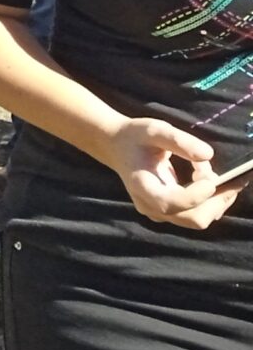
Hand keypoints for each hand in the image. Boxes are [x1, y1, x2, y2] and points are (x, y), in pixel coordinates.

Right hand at [106, 117, 237, 228]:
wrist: (118, 146)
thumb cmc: (135, 137)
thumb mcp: (154, 130)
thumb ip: (179, 140)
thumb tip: (208, 155)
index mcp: (142, 186)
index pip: (170, 203)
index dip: (195, 195)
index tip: (210, 176)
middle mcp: (150, 206)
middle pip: (193, 218)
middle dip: (217, 200)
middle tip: (232, 178)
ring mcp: (160, 212)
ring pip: (199, 219)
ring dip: (218, 200)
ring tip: (219, 175)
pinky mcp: (170, 212)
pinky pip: (198, 214)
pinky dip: (213, 201)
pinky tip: (212, 181)